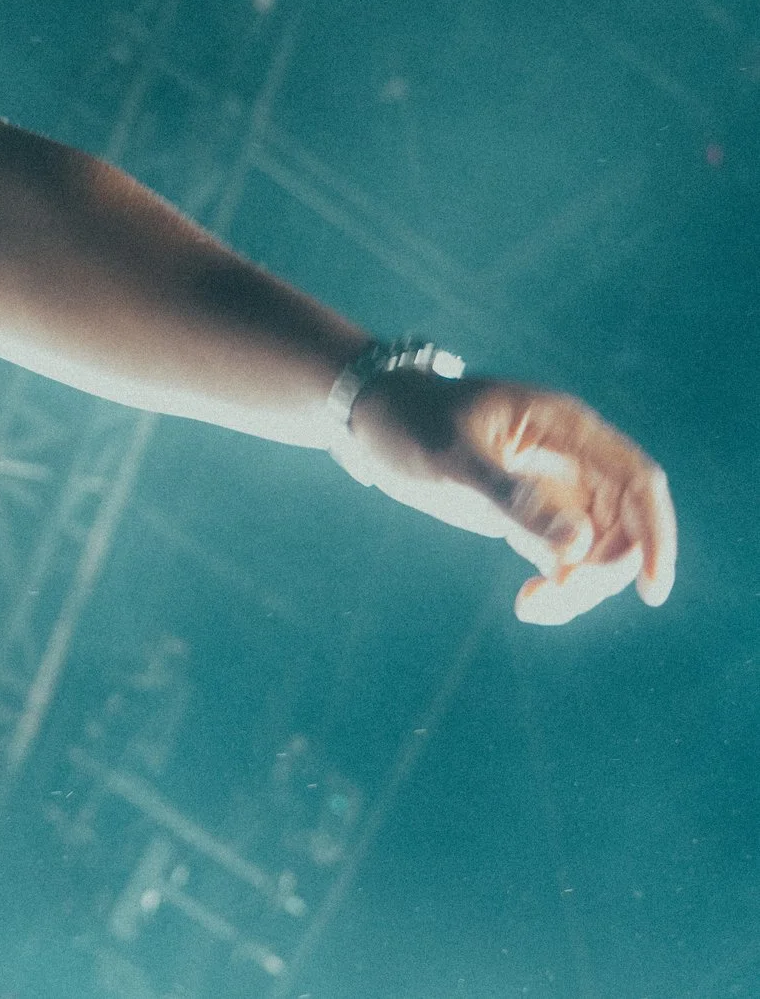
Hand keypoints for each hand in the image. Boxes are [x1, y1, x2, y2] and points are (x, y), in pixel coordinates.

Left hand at [335, 371, 676, 625]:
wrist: (370, 420)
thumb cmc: (408, 422)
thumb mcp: (453, 459)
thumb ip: (512, 499)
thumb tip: (576, 545)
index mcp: (564, 428)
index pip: (638, 480)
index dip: (657, 533)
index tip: (652, 588)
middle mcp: (570, 458)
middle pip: (624, 524)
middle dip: (604, 570)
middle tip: (556, 597)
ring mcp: (552, 488)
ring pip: (597, 548)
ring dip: (580, 586)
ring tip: (531, 606)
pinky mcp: (529, 514)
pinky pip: (564, 558)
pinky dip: (557, 587)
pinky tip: (527, 605)